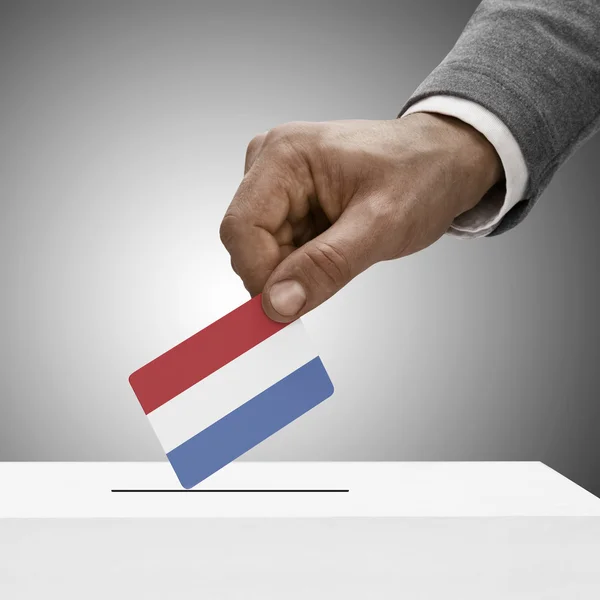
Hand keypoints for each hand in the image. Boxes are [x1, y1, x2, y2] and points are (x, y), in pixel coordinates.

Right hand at [220, 114, 502, 321]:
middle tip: (331, 276)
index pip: (241, 228)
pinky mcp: (287, 200)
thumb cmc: (421, 175)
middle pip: (247, 242)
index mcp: (284, 155)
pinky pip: (277, 248)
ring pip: (261, 251)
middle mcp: (270, 163)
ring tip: (343, 250)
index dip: (259, 275)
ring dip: (296, 268)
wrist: (443, 161)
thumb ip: (326, 266)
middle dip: (282, 273)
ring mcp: (277, 182)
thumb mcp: (381, 225)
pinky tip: (335, 247)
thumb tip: (277, 304)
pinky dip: (302, 262)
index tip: (288, 308)